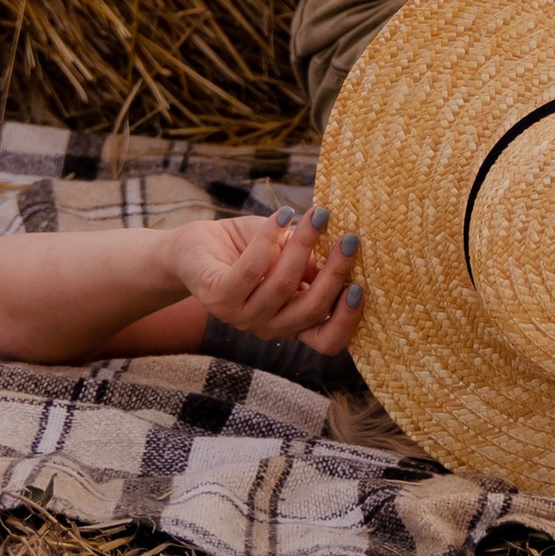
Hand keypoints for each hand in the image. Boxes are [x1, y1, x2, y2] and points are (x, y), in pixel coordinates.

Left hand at [171, 206, 362, 358]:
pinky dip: (269, 240)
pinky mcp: (216, 297)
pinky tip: (282, 216)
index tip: (361, 286)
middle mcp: (267, 326)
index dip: (346, 320)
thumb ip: (312, 262)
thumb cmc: (248, 249)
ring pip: (282, 286)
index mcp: (290, 321)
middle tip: (350, 238)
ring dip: (305, 245)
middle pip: (310, 311)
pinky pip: (250, 271)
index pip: (325, 340)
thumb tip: (345, 250)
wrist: (194, 248)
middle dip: (335, 273)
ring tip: (318, 215)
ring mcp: (239, 316)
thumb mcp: (287, 256)